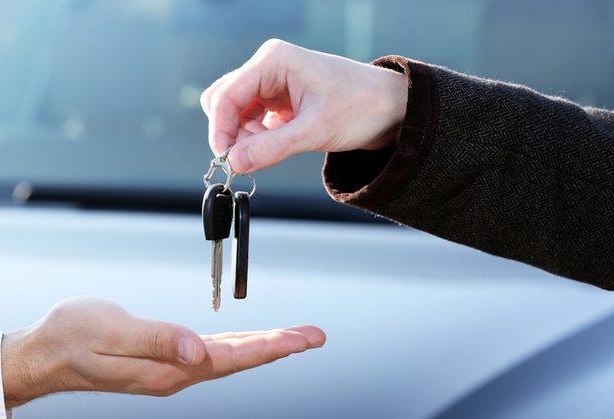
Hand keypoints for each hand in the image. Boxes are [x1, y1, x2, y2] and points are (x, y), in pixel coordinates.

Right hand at [1, 296, 324, 407]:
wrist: (44, 354)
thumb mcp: (110, 331)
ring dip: (264, 348)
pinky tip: (249, 344)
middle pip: (238, 360)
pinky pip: (211, 354)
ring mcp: (170, 369)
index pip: (231, 359)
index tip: (303, 339)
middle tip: (315, 335)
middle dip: (280, 347)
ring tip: (294, 338)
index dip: (270, 349)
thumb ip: (157, 340)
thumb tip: (199, 352)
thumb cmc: (71, 338)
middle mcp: (174, 374)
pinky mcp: (163, 360)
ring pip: (228, 358)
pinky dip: (237, 347)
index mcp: (167, 369)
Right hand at [201, 38, 407, 173]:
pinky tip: (272, 149)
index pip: (226, 96)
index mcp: (273, 61)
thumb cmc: (362, 108)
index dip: (220, 130)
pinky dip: (255, 139)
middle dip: (230, 134)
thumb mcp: (315, 131)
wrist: (393, 109)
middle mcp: (268, 67)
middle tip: (244, 161)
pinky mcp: (280, 101)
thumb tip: (233, 163)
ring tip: (266, 155)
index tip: (225, 161)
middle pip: (224, 101)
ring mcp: (273, 83)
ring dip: (242, 138)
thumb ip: (271, 148)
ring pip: (235, 113)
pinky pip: (252, 121)